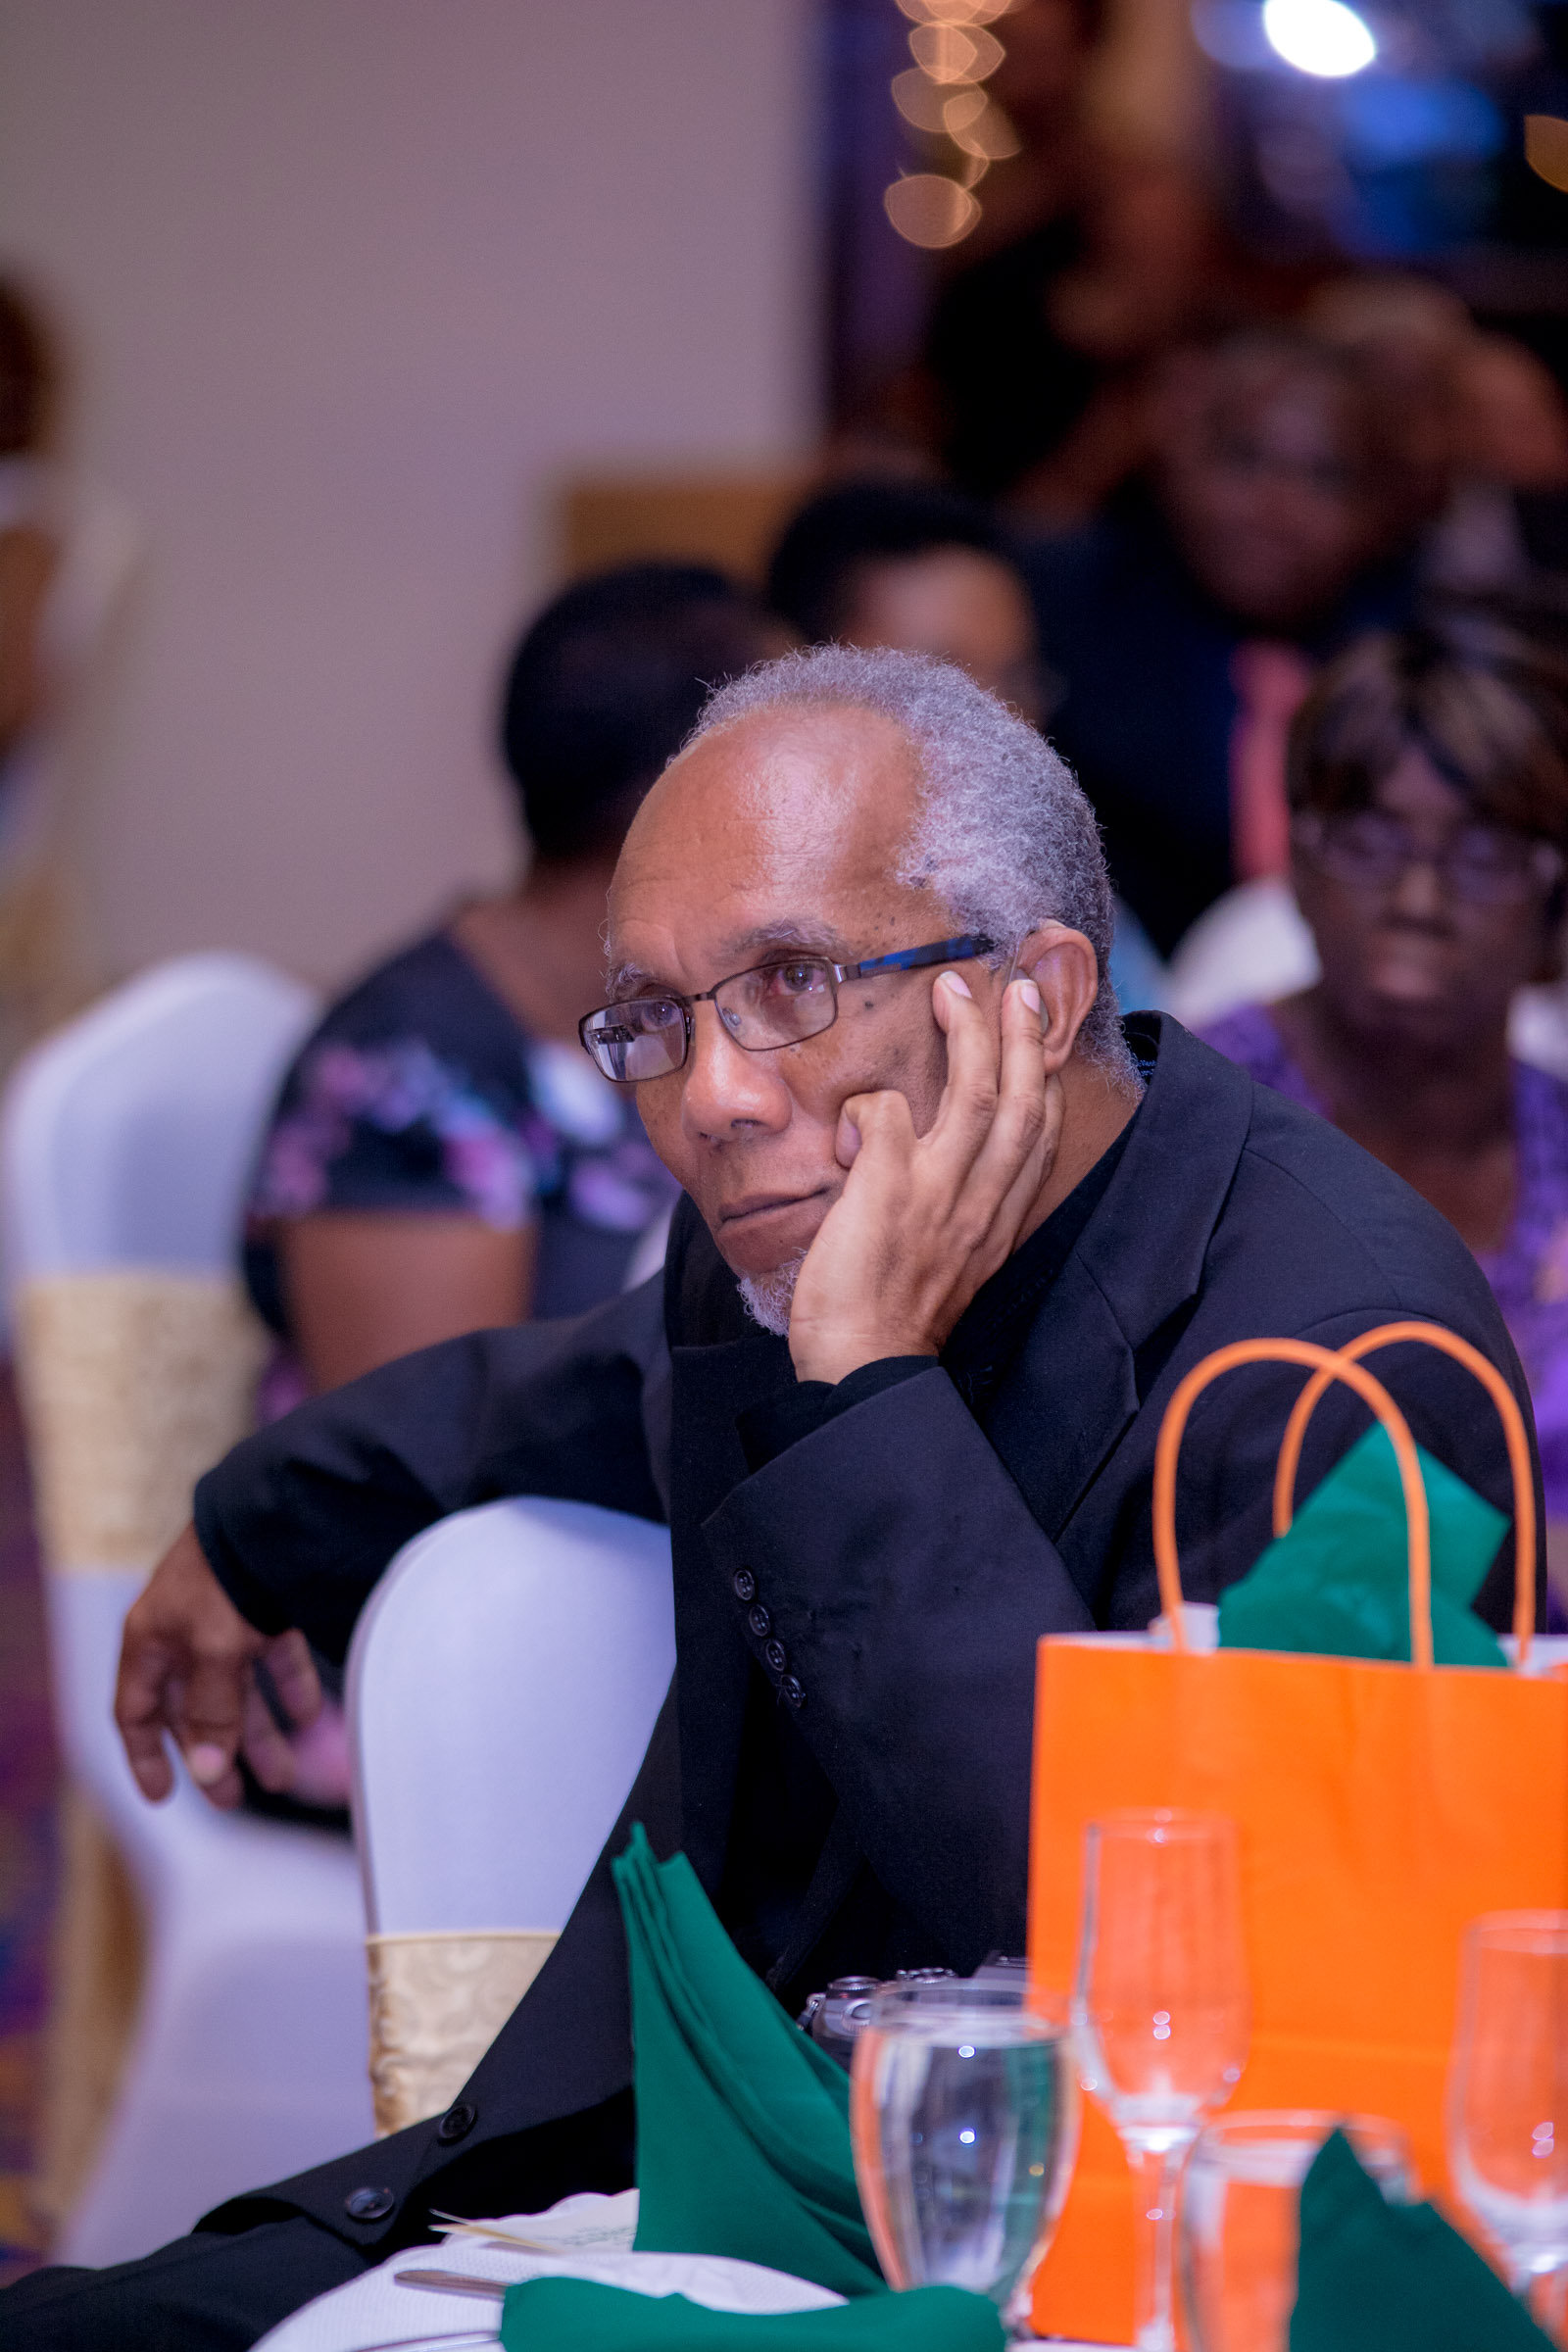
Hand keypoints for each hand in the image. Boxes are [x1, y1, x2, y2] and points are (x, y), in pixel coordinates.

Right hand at [114, 1523, 321, 1807]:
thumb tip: (207, 1770)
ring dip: (260, 1733)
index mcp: (151, 1640)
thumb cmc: (228, 1577)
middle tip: (233, 1799)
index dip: (145, 1755)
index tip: (162, 1795)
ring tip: (285, 1776)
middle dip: (214, 1754)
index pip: (136, 1710)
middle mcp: (184, 1632)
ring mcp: (227, 1618)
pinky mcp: (268, 1605)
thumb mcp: (214, 1651)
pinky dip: (291, 1687)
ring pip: (239, 1690)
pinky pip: (276, 1657)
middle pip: (193, 1708)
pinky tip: (312, 1717)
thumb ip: (212, 1711)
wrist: (276, 1510)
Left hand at [787, 970, 1062, 1385]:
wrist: (863, 1368)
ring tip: (956, 990)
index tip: (1038, 1039)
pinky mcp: (888, 1190)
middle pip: (1023, 1100)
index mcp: (997, 1222)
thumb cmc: (890, 1324)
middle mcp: (980, 1203)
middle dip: (1026, 1037)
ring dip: (972, 1033)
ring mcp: (938, 1193)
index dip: (1045, 1080)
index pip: (1037, 1137)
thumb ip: (952, 1215)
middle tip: (1019, 987)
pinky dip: (868, 1104)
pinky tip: (851, 1115)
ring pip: (975, 1093)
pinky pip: (884, 1113)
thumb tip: (922, 1166)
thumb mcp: (946, 1265)